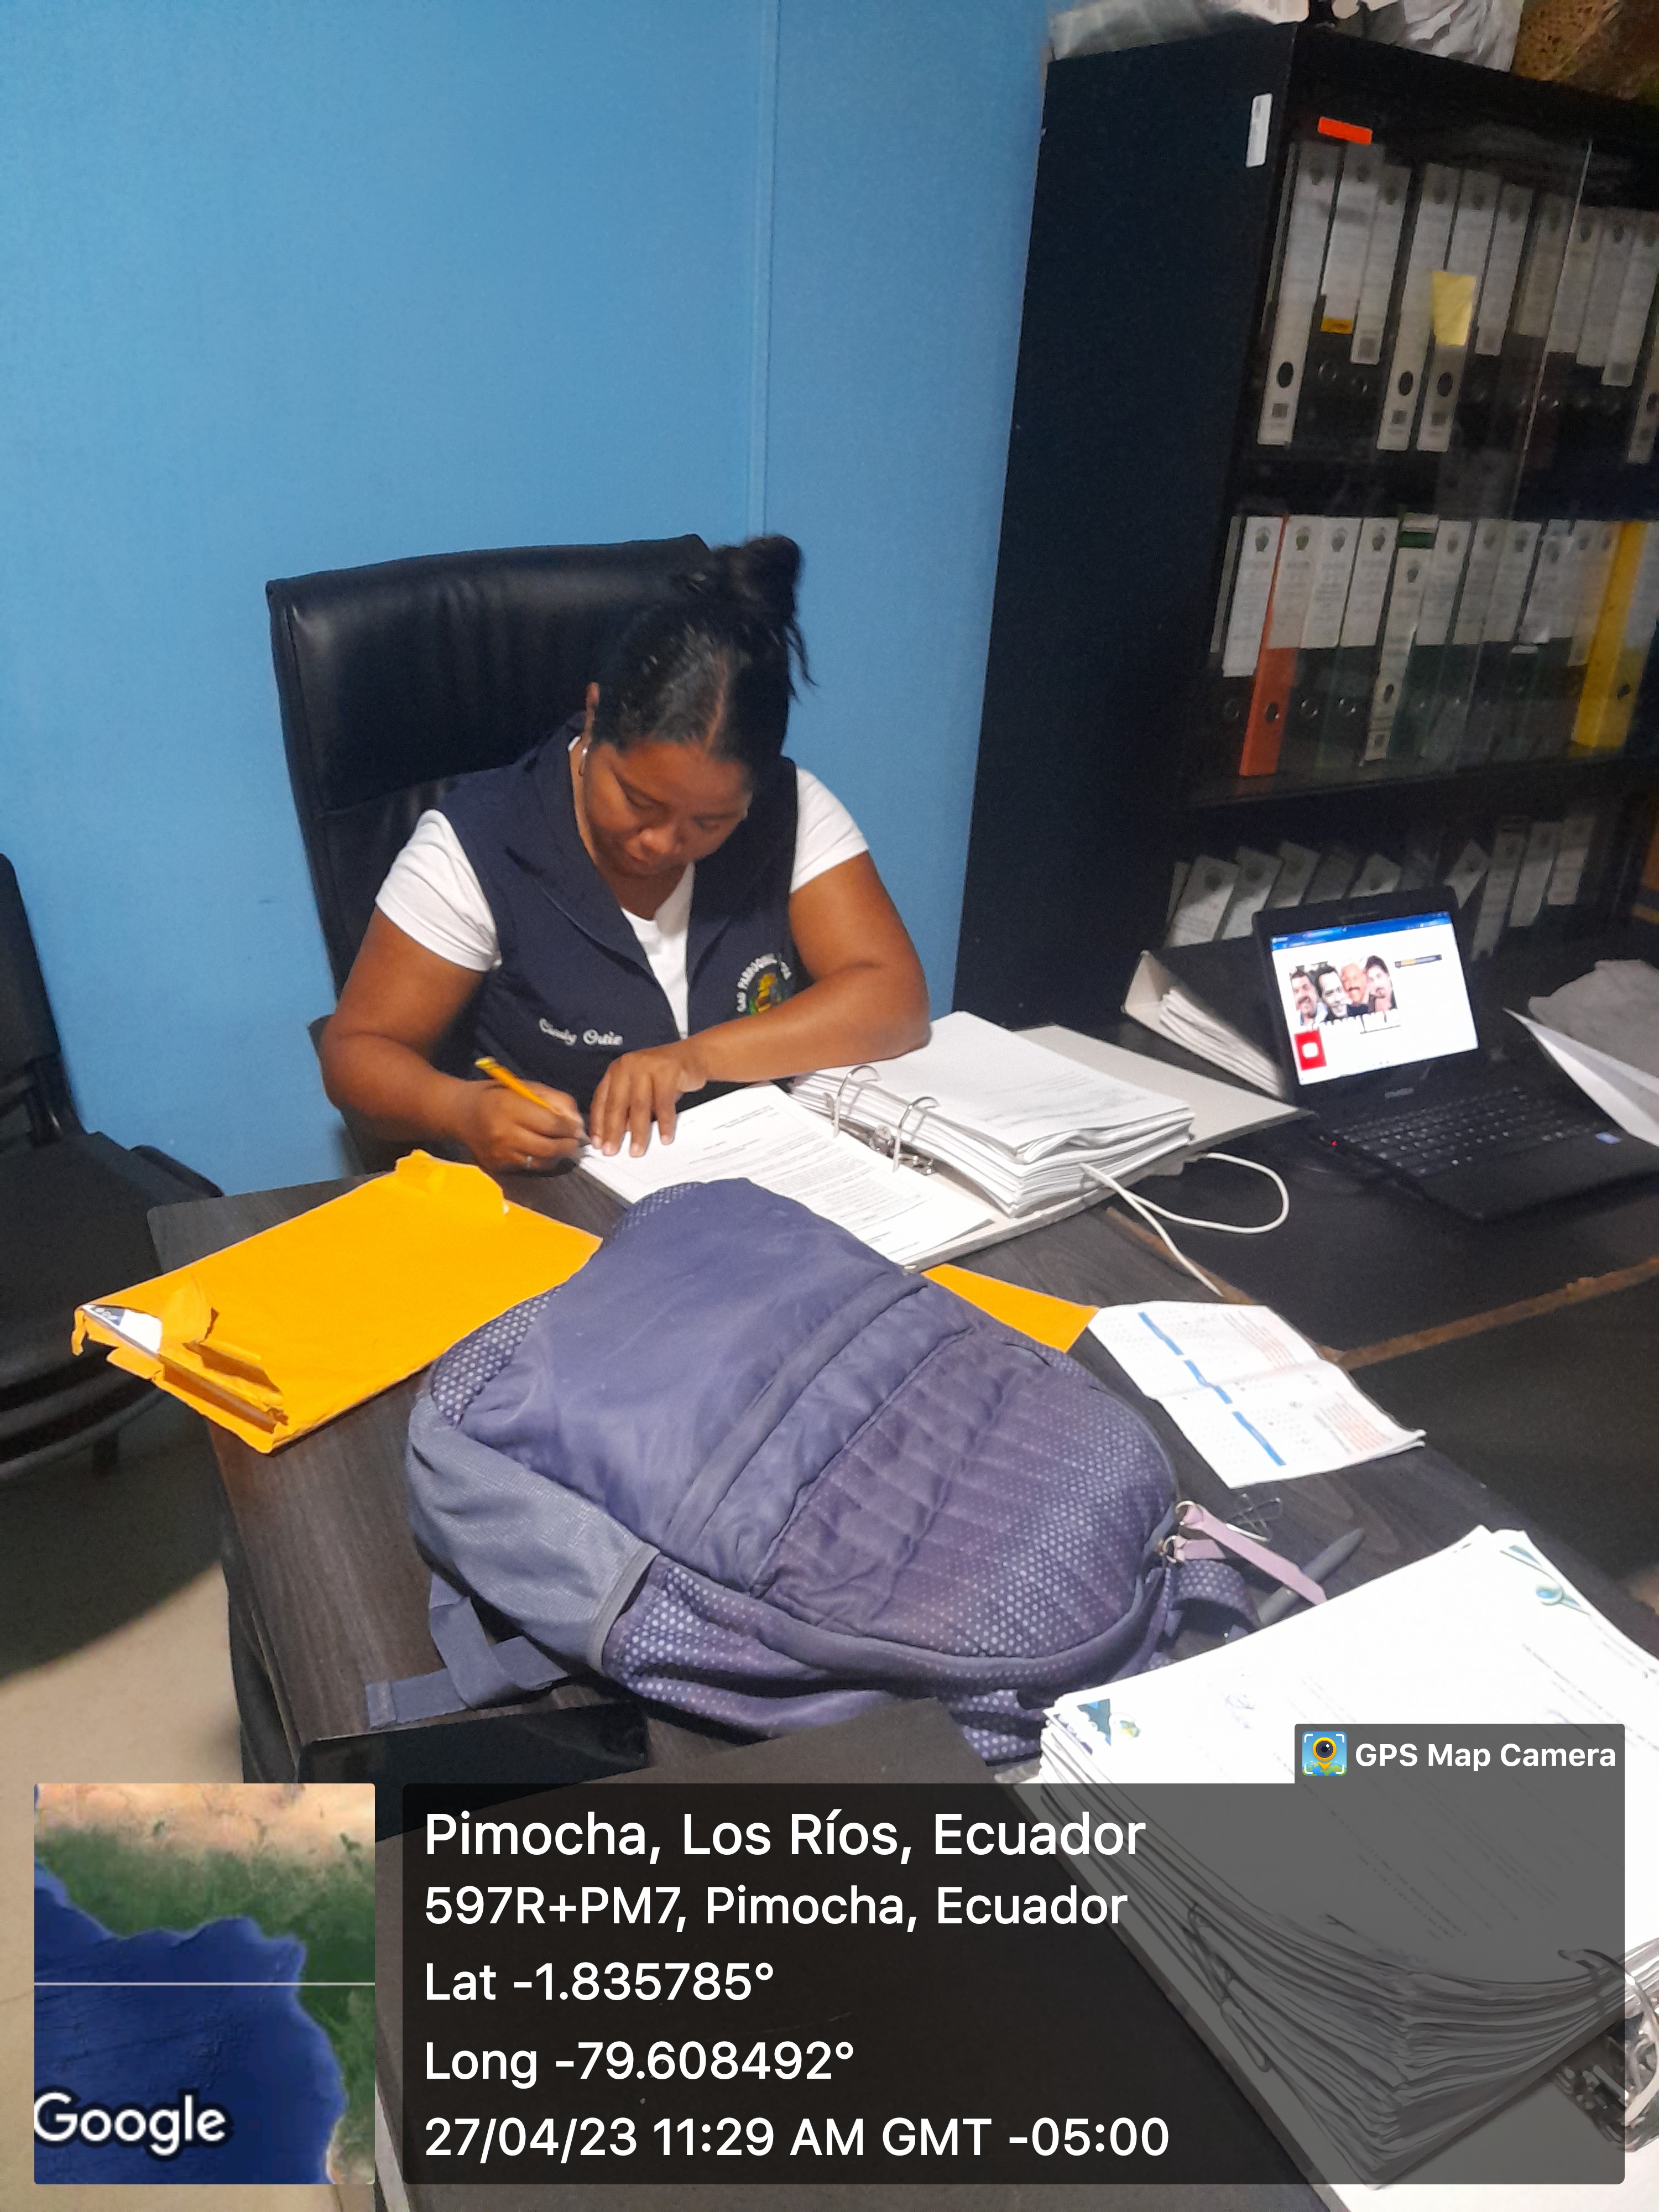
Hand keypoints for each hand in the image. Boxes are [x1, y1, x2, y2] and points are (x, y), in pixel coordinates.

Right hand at [451, 1078, 584, 1173]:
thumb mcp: (525, 1087)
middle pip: (548, 1147)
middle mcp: (503, 1133)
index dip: (570, 1129)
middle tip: (575, 1142)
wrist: (460, 1113)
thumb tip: (576, 1122)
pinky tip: (543, 1151)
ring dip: (557, 1156)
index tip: (578, 1128)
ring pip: (540, 1161)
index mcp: (510, 1107)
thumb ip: (554, 1100)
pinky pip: (527, 1167)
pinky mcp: (496, 1166)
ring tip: (563, 1147)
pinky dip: (540, 1160)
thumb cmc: (497, 1095)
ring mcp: (499, 1153)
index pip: (551, 1124)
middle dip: (568, 1146)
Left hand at [589, 1040, 709, 1156]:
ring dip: (638, 1132)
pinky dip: (664, 1123)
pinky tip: (664, 1136)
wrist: (694, 1055)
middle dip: (613, 1132)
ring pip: (639, 1106)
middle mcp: (628, 1066)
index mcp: (617, 1071)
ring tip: (637, 1149)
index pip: (602, 1101)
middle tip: (611, 1150)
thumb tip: (621, 1132)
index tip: (598, 1143)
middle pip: (617, 1104)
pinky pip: (663, 1103)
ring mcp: (647, 1066)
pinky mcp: (667, 1070)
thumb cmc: (666, 1074)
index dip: (598, 1125)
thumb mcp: (642, 1090)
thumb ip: (629, 1108)